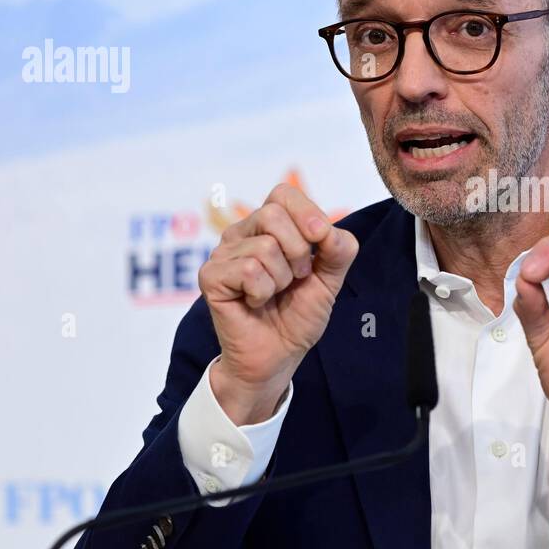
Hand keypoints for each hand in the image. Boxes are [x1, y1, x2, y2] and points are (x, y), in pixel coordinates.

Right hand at [197, 183, 357, 424]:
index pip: (284, 193)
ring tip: (274, 294)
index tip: (320, 242)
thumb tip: (329, 230)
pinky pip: (248, 270)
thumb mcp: (329, 279)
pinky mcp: (210, 277)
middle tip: (295, 277)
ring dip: (281, 279)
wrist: (278, 356)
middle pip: (274, 214)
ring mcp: (222, 254)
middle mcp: (241, 233)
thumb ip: (338, 250)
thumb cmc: (297, 315)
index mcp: (267, 226)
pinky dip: (263, 292)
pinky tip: (256, 303)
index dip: (308, 214)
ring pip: (264, 247)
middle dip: (299, 251)